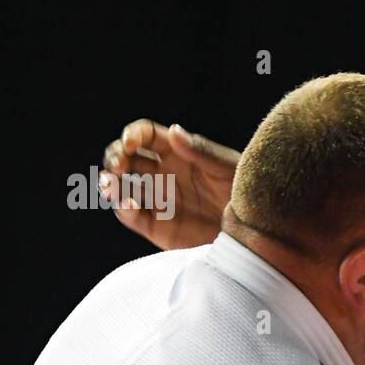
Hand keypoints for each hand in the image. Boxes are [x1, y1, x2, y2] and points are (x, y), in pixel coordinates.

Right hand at [101, 119, 238, 249]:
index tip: (130, 141)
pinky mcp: (158, 227)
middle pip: (126, 158)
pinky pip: (132, 215)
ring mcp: (158, 200)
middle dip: (114, 157)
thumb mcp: (228, 169)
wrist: (254, 234)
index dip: (133, 134)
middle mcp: (163, 175)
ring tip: (110, 184)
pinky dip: (124, 208)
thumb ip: (201, 152)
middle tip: (118, 165)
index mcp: (178, 154)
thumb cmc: (246, 193)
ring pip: (122, 186)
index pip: (145, 136)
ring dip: (110, 182)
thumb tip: (173, 131)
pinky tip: (130, 203)